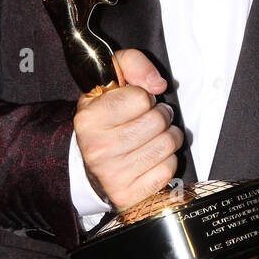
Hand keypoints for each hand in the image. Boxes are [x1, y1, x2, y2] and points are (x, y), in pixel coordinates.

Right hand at [73, 48, 183, 208]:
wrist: (91, 168)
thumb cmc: (104, 122)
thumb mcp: (108, 84)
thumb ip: (131, 64)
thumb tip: (158, 84)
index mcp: (88, 120)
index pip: (141, 97)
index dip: (144, 97)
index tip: (135, 104)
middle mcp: (98, 149)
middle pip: (158, 120)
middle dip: (160, 116)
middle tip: (150, 119)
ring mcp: (113, 175)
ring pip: (168, 143)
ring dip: (168, 137)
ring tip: (153, 137)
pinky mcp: (130, 194)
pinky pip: (169, 168)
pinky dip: (166, 160)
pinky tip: (151, 158)